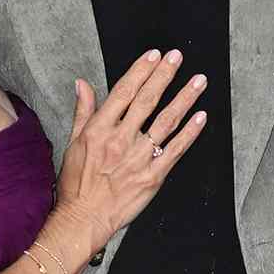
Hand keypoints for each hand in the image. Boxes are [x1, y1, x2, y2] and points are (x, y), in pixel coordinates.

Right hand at [54, 49, 207, 254]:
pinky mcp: (153, 175)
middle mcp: (120, 140)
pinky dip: (190, 132)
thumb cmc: (77, 184)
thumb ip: (83, 111)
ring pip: (166, 121)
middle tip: (177, 57)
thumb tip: (82, 84)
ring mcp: (138, 158)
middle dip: (164, 75)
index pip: (124, 91)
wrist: (84, 218)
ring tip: (198, 81)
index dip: (141, 70)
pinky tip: (200, 117)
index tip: (154, 55)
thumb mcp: (73, 142)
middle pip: (147, 100)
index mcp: (99, 129)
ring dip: (184, 98)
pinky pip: (176, 149)